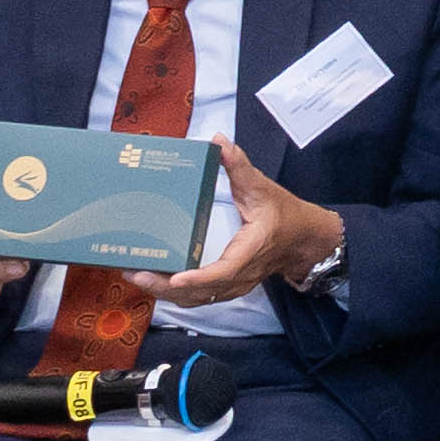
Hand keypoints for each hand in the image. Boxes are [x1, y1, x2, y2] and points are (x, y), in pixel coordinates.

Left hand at [140, 156, 337, 318]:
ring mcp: (234, 285)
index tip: (175, 278)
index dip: (199, 278)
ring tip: (135, 275)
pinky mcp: (227, 287)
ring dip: (165, 293)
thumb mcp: (262, 187)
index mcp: (251, 250)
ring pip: (197, 299)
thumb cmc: (284, 215)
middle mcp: (241, 274)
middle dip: (165, 287)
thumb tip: (219, 141)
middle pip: (201, 292)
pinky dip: (175, 294)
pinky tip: (154, 281)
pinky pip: (199, 297)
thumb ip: (240, 165)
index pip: (224, 271)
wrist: (304, 241)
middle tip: (135, 272)